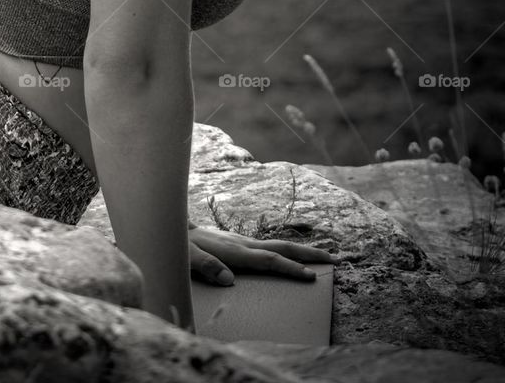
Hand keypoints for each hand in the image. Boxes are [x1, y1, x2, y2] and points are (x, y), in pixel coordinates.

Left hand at [188, 224, 340, 285]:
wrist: (173, 228)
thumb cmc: (181, 247)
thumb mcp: (188, 258)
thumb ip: (206, 267)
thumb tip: (229, 280)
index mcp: (235, 251)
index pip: (270, 261)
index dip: (291, 269)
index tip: (312, 277)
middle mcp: (244, 244)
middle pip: (283, 249)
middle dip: (309, 254)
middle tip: (335, 259)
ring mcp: (243, 243)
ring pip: (280, 246)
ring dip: (303, 251)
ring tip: (326, 256)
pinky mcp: (241, 244)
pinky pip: (271, 249)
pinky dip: (289, 252)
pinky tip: (294, 257)